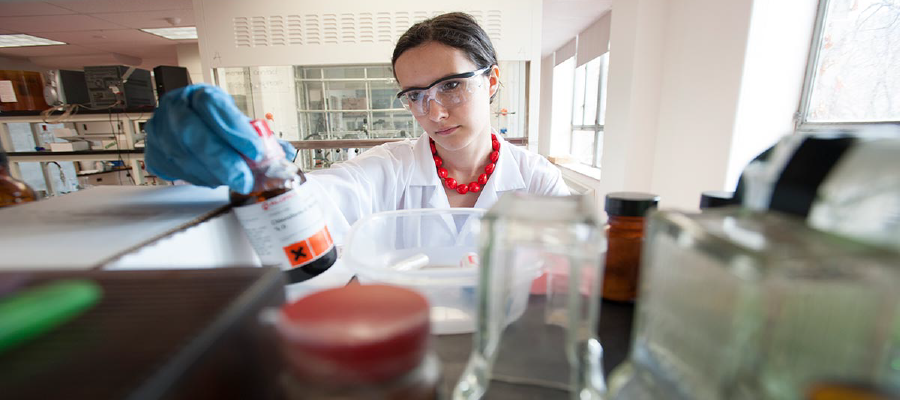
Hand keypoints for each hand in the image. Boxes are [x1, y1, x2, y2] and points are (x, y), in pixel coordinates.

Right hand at [145, 84, 265, 193]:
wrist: (188, 122)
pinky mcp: (153, 152)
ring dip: (212, 174)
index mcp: (200, 95)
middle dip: (223, 161)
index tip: (256, 151)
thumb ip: (261, 138)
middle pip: (193, 134)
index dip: (236, 131)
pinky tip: (212, 177)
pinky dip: (198, 178)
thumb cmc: (215, 122)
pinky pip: (174, 171)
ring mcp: (160, 130)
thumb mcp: (239, 121)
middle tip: (245, 180)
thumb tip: (283, 157)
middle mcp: (175, 108)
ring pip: (182, 156)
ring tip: (232, 179)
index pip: (214, 108)